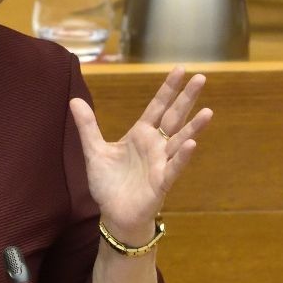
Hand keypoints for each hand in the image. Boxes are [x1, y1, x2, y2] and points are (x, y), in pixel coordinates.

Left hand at [69, 66, 212, 239]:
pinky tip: (192, 144)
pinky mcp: (161, 182)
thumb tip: (74, 100)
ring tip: (208, 111)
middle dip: (186, 99)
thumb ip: (87, 126)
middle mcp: (155, 145)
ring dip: (193, 127)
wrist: (114, 214)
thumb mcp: (94, 151)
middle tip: (201, 78)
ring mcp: (161, 163)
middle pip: (174, 117)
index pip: (157, 107)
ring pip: (180, 141)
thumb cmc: (109, 184)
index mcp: (140, 135)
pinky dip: (183, 157)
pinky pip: (174, 167)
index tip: (180, 69)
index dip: (168, 89)